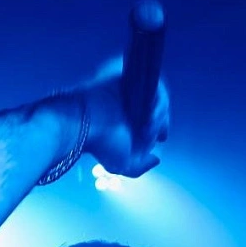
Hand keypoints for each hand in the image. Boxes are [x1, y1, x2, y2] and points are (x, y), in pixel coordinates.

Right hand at [79, 57, 169, 178]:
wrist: (83, 123)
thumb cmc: (100, 145)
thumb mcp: (121, 165)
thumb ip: (140, 167)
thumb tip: (157, 158)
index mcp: (131, 124)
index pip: (155, 121)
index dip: (162, 128)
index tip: (162, 136)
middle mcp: (133, 108)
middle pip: (159, 110)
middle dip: (160, 123)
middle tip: (146, 132)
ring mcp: (132, 93)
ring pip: (158, 100)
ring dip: (158, 115)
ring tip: (147, 125)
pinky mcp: (131, 79)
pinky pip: (155, 87)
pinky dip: (157, 101)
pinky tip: (150, 114)